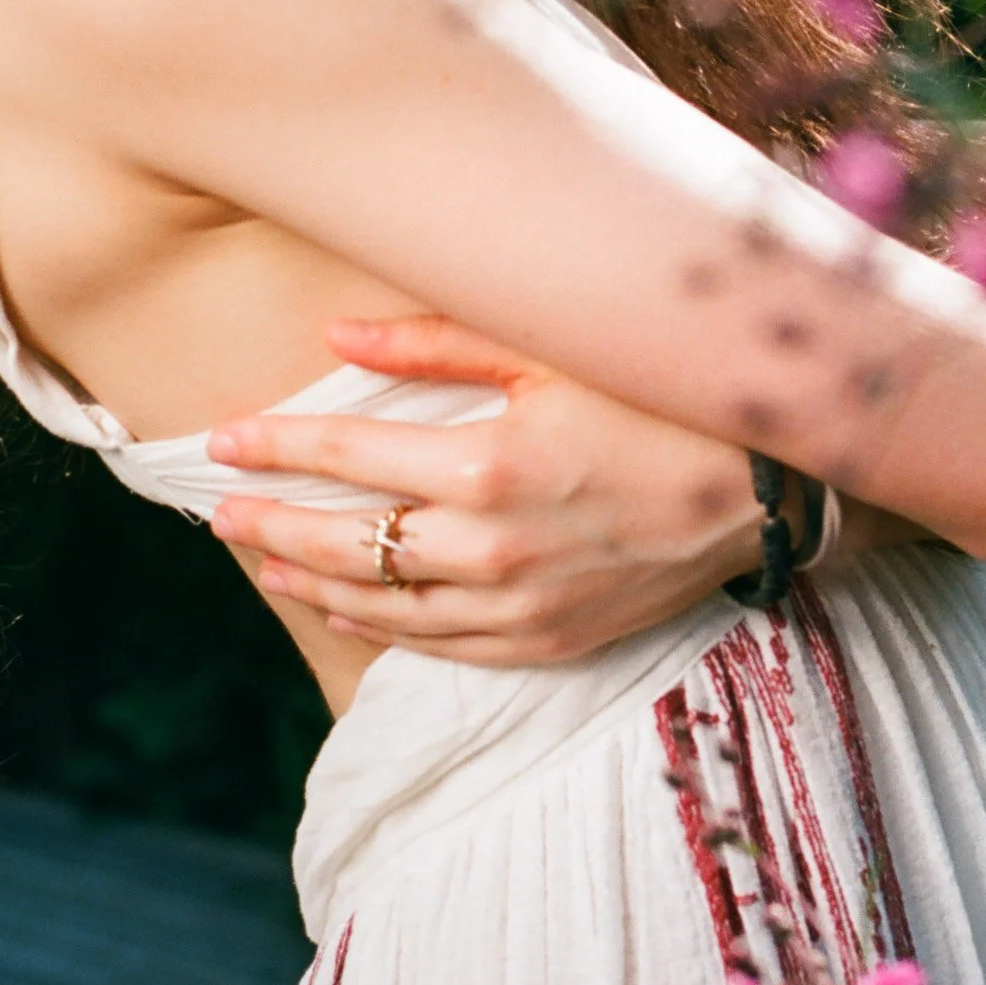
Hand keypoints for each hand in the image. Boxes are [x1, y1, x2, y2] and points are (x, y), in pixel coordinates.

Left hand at [204, 314, 767, 666]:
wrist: (766, 493)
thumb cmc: (658, 400)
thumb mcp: (550, 351)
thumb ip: (436, 344)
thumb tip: (335, 338)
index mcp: (487, 465)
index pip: (345, 458)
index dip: (274, 447)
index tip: (220, 439)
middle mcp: (491, 547)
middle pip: (346, 541)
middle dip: (271, 522)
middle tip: (219, 508)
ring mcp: (519, 605)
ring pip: (382, 603)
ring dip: (311, 579)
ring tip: (261, 557)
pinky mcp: (548, 641)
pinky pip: (441, 646)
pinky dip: (381, 628)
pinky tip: (342, 610)